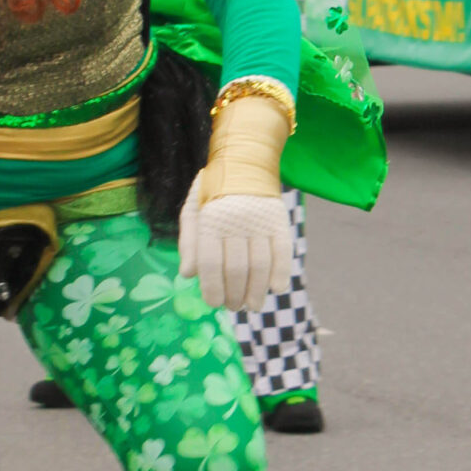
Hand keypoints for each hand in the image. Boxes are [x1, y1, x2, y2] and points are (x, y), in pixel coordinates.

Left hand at [177, 171, 293, 310]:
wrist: (244, 163)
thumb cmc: (213, 194)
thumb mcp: (192, 212)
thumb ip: (189, 243)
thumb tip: (188, 274)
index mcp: (210, 220)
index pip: (211, 264)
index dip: (213, 289)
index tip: (214, 303)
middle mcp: (235, 220)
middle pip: (237, 269)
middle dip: (235, 296)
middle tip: (234, 307)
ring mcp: (259, 220)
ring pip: (260, 265)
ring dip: (257, 292)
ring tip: (252, 306)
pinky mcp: (279, 220)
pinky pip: (282, 252)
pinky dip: (280, 273)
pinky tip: (275, 288)